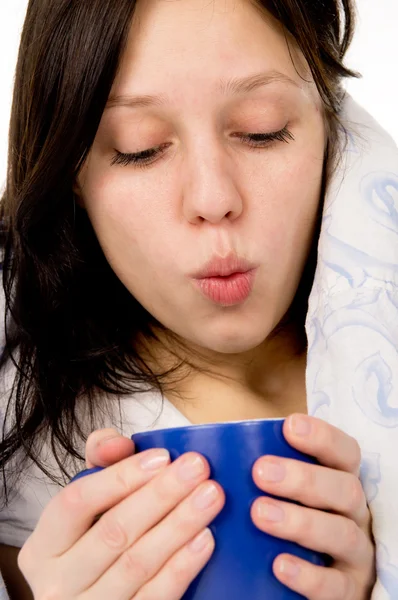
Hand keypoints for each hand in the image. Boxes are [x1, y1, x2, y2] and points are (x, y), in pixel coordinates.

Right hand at [18, 430, 224, 598]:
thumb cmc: (92, 544)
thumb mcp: (87, 505)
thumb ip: (100, 464)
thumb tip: (116, 444)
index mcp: (45, 545)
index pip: (76, 502)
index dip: (119, 478)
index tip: (162, 456)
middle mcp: (59, 581)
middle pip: (113, 532)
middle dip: (160, 495)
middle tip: (197, 468)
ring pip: (137, 564)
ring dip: (179, 526)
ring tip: (210, 497)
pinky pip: (155, 597)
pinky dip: (181, 567)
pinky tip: (205, 540)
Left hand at [251, 414, 375, 599]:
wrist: (303, 584)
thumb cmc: (288, 523)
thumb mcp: (283, 494)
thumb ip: (263, 472)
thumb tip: (205, 451)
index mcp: (339, 481)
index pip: (345, 452)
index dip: (323, 437)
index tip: (290, 426)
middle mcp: (354, 514)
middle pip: (345, 490)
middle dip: (304, 479)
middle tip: (261, 471)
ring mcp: (356, 553)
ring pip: (342, 534)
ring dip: (301, 522)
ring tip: (260, 513)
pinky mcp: (348, 590)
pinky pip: (335, 585)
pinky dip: (308, 575)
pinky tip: (279, 565)